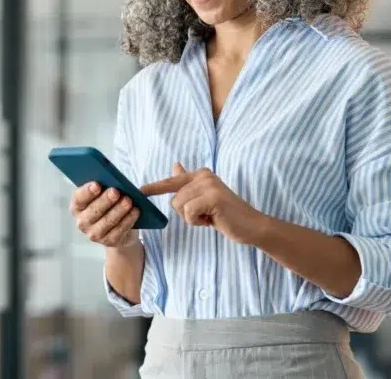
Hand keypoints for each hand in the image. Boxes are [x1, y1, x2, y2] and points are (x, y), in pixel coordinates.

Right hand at [69, 182, 139, 247]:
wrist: (117, 229)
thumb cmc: (109, 205)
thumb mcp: (104, 195)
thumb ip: (107, 187)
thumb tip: (119, 182)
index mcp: (78, 206)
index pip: (79, 198)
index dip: (87, 192)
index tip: (97, 185)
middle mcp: (82, 222)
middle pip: (93, 210)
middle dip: (105, 200)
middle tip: (115, 191)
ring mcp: (94, 234)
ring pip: (107, 221)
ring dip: (118, 210)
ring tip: (128, 201)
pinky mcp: (108, 241)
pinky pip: (119, 230)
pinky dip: (127, 220)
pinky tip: (134, 211)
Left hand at [140, 163, 266, 244]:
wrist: (251, 226)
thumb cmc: (226, 214)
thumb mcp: (205, 197)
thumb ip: (189, 182)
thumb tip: (175, 165)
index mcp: (201, 174)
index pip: (172, 180)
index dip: (155, 187)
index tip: (139, 191)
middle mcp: (204, 175)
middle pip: (174, 198)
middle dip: (186, 213)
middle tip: (206, 215)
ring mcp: (208, 185)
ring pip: (179, 206)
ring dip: (192, 218)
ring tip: (210, 217)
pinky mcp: (212, 197)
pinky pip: (188, 213)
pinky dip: (196, 222)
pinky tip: (212, 220)